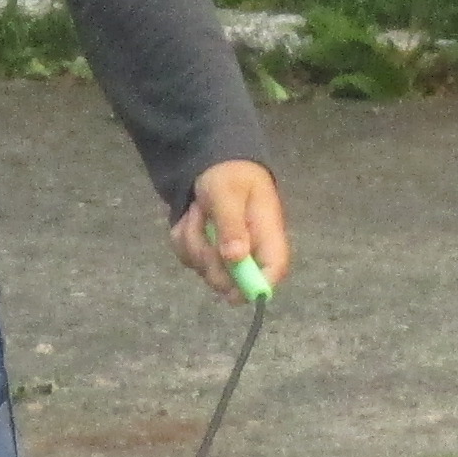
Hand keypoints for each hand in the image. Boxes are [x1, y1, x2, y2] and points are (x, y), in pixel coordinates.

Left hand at [171, 160, 289, 299]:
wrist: (212, 163)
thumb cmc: (228, 174)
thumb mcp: (227, 193)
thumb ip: (232, 225)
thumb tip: (236, 258)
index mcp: (268, 236)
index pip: (275, 270)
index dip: (257, 287)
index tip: (232, 293)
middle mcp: (251, 252)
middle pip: (232, 281)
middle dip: (207, 257)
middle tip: (200, 223)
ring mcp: (228, 255)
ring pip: (204, 269)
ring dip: (192, 240)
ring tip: (198, 212)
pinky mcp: (210, 253)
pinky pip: (189, 259)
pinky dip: (183, 238)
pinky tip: (192, 218)